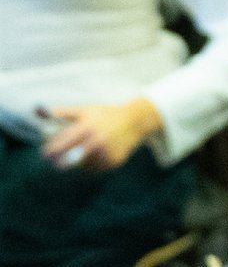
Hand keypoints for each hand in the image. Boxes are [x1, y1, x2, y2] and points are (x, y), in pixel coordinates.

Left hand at [41, 99, 160, 171]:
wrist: (136, 120)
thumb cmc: (106, 114)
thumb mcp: (85, 110)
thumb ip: (61, 113)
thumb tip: (38, 112)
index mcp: (86, 128)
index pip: (60, 146)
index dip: (50, 152)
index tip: (46, 154)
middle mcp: (96, 142)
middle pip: (68, 161)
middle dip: (60, 162)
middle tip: (58, 161)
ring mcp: (106, 153)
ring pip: (81, 166)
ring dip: (77, 163)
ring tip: (81, 155)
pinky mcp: (114, 162)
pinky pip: (95, 169)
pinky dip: (91, 165)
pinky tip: (94, 156)